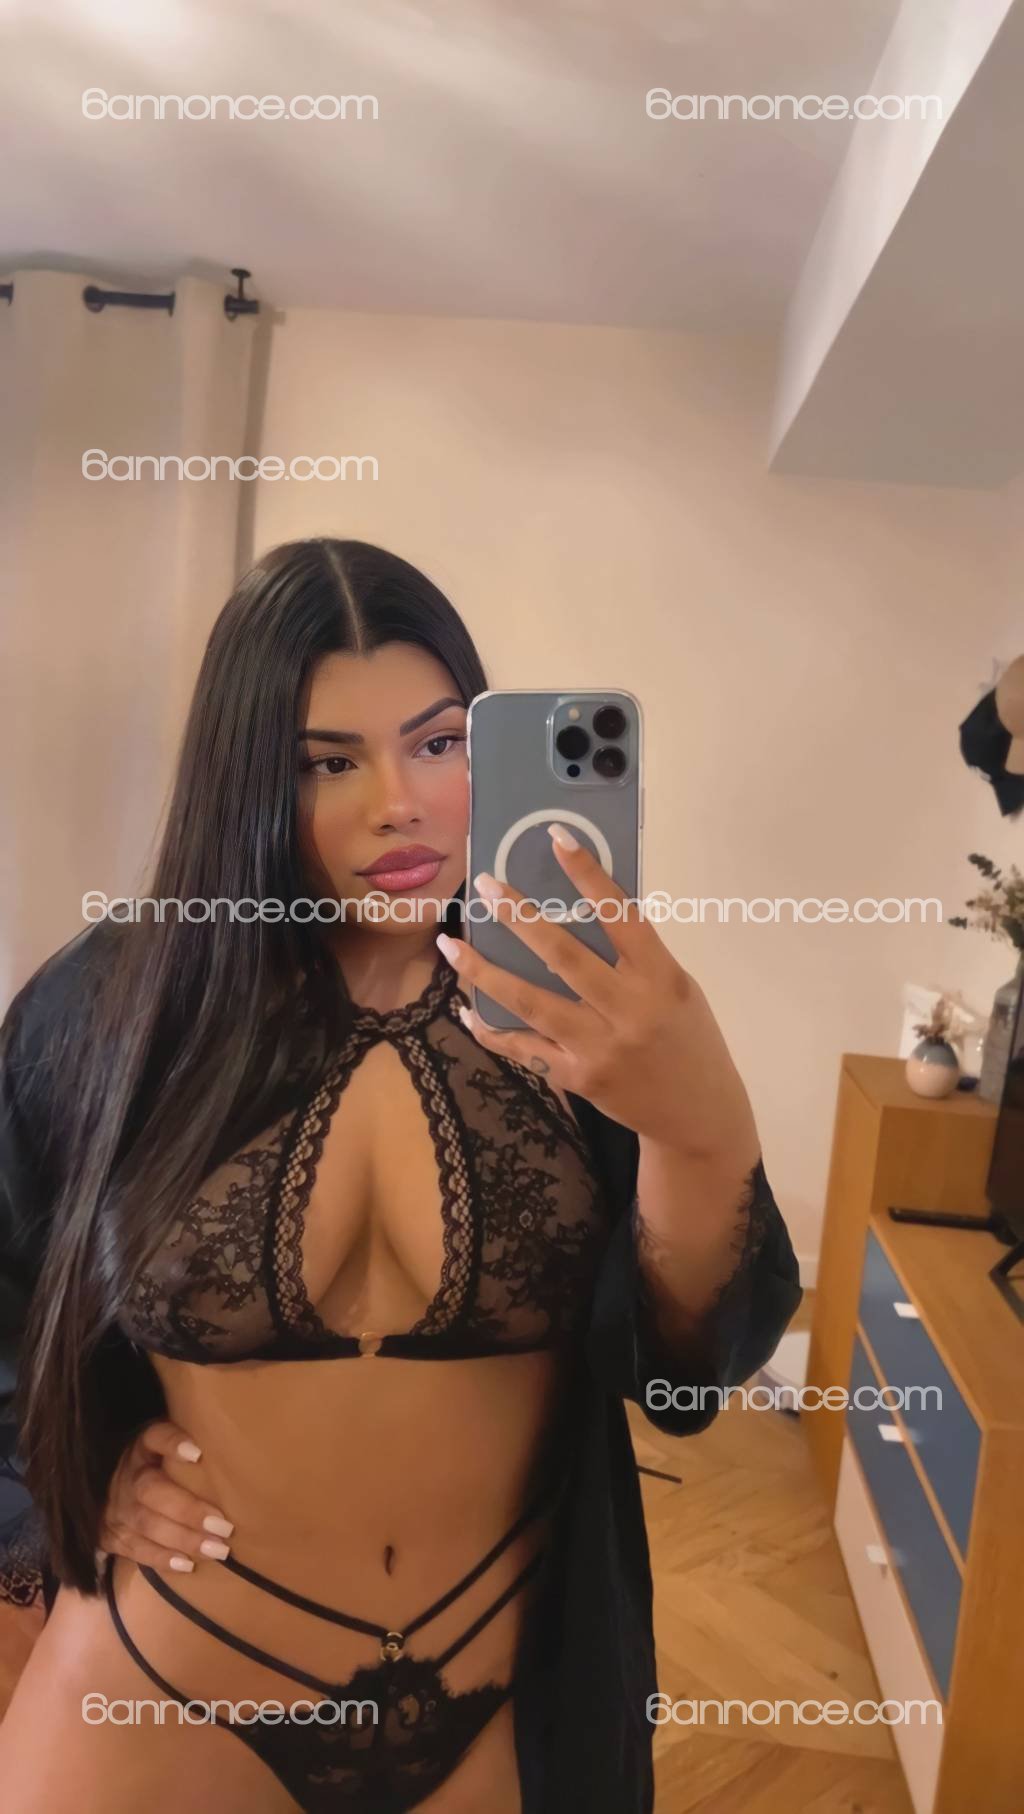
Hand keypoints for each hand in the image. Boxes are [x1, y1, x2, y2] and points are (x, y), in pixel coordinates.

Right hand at [97, 1419, 234, 1574]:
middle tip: (223, 1525)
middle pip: (150, 1490)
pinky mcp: (111, 1536)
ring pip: (146, 1524)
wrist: (107, 1492)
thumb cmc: (158, 1468)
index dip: (172, 1443)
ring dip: (183, 1539)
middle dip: (188, 1510)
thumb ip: (191, 1448)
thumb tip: (237, 1450)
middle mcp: (127, 1476)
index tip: (199, 1454)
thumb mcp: (166, 1450)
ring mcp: (117, 1508)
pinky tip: (188, 1564)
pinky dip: (162, 1558)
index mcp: (143, 1447)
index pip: (155, 1437)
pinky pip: (135, 1549)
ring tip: (216, 1549)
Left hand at [437, 822, 757, 1160]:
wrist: (698, 1114)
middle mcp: (628, 1011)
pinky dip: (490, 1027)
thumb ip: (637, 956)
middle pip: (563, 956)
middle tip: (485, 885)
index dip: (588, 875)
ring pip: (530, 1002)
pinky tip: (465, 1007)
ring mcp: (598, 1048)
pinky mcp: (576, 1078)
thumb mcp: (677, 988)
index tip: (557, 838)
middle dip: (519, 917)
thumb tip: (585, 908)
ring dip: (484, 971)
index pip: (621, 916)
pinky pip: (522, 1047)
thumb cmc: (689, 1038)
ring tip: (451, 944)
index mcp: (660, 978)